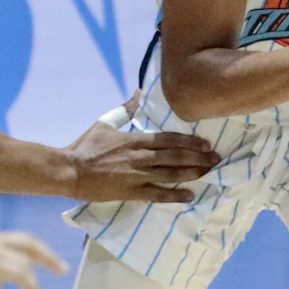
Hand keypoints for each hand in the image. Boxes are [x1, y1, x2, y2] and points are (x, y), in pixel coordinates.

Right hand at [64, 109, 219, 202]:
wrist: (70, 171)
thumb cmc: (85, 147)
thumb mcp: (105, 123)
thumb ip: (125, 110)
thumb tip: (138, 93)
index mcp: (135, 139)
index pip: (169, 139)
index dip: (190, 142)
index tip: (206, 144)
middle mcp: (141, 156)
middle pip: (176, 156)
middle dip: (199, 157)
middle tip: (217, 158)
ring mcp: (138, 175)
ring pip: (172, 173)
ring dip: (193, 172)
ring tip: (210, 172)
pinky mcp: (132, 191)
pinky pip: (159, 193)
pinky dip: (175, 194)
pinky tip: (190, 195)